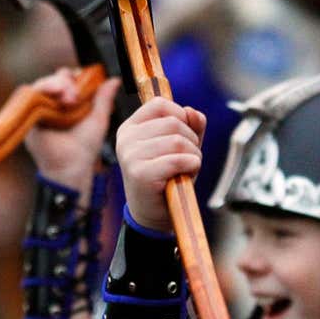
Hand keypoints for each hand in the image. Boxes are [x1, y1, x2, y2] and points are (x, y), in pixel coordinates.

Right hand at [24, 69, 119, 190]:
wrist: (72, 166)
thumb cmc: (85, 147)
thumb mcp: (98, 119)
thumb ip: (104, 99)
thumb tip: (115, 80)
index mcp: (68, 102)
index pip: (69, 79)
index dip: (77, 77)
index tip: (88, 81)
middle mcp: (53, 103)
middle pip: (55, 79)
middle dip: (66, 80)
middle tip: (76, 94)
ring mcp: (39, 109)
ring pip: (43, 85)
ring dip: (55, 84)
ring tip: (68, 96)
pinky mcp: (28, 116)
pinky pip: (30, 96)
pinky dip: (42, 91)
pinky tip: (55, 94)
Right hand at [116, 97, 206, 232]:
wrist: (153, 214)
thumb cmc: (166, 178)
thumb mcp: (179, 147)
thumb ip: (189, 127)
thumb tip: (193, 112)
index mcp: (131, 127)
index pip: (160, 104)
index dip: (181, 116)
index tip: (184, 135)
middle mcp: (126, 139)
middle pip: (174, 122)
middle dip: (192, 140)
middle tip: (188, 159)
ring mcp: (130, 155)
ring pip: (178, 141)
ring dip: (193, 155)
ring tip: (186, 169)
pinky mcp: (140, 173)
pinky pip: (178, 160)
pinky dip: (191, 166)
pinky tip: (186, 175)